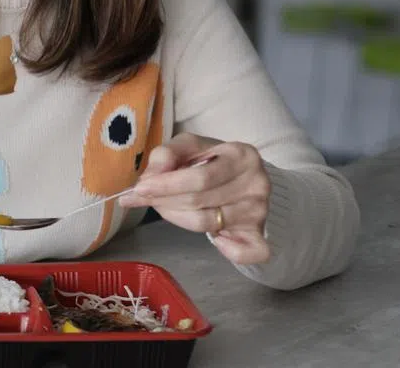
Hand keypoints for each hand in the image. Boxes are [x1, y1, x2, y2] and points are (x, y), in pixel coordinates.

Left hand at [120, 133, 272, 264]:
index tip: (139, 189)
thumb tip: (149, 177)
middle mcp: (256, 183)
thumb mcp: (188, 146)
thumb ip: (166, 154)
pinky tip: (217, 240)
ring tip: (163, 207)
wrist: (243, 176)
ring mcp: (259, 210)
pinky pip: (247, 252)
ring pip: (207, 223)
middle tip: (143, 198)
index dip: (166, 185)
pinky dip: (230, 251)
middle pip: (199, 201)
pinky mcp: (259, 233)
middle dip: (164, 201)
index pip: (200, 177)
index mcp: (242, 155)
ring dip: (176, 217)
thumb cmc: (211, 160)